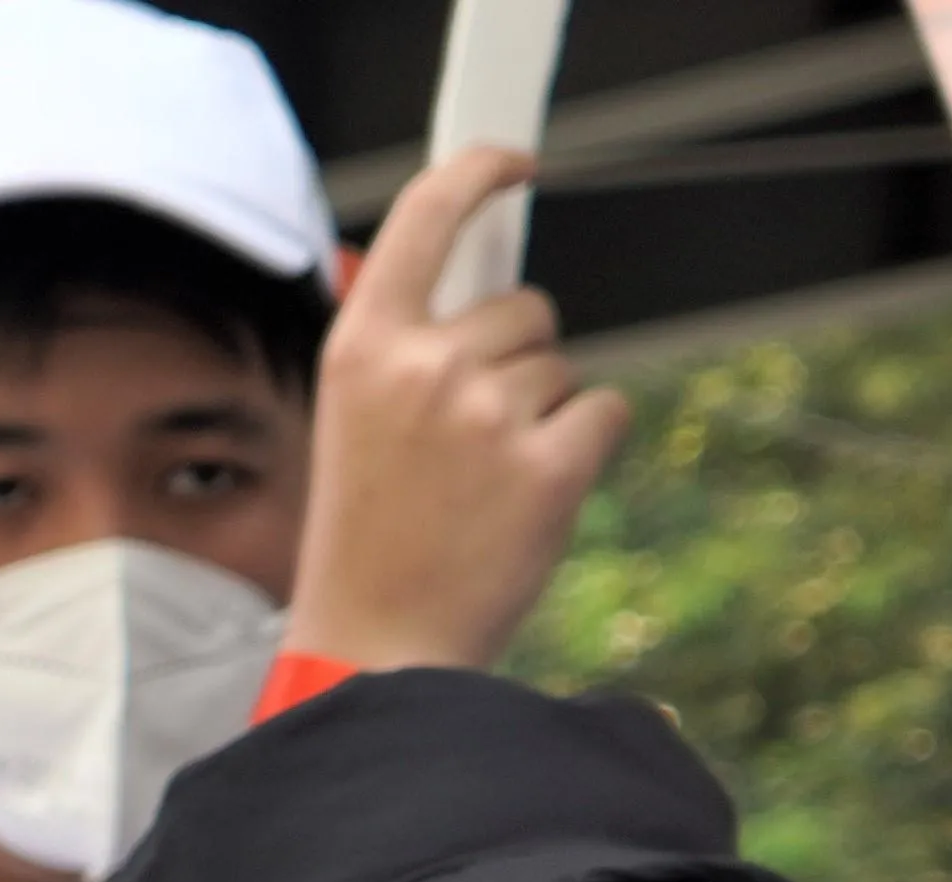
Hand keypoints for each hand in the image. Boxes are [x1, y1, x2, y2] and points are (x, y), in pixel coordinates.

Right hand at [283, 147, 633, 671]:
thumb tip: (465, 288)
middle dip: (517, 358)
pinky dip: (582, 452)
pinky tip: (528, 499)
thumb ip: (400, 349)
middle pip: (524, 307)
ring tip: (485, 483)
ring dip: (543, 415)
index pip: (426, 215)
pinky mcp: (549, 464)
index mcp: (361, 349)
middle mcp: (423, 366)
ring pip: (563, 366)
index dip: (479, 172)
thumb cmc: (368, 542)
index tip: (512, 165)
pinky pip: (602, 413)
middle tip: (467, 439)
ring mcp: (488, 414)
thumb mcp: (349, 425)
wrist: (377, 645)